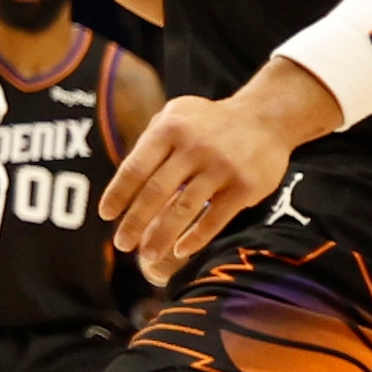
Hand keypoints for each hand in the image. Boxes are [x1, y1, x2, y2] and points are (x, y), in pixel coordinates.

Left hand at [102, 90, 297, 270]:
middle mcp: (194, 147)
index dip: (118, 194)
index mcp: (169, 129)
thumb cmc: (208, 123)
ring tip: (147, 255)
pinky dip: (195, 238)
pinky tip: (179, 251)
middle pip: (156, 192)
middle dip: (135, 221)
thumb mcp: (175, 116)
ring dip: (161, 236)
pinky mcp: (245, 186)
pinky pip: (215, 218)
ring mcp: (221, 167)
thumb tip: (121, 185)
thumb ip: (149, 144)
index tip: (105, 215)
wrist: (265, 118)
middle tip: (121, 243)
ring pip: (183, 209)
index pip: (135, 167)